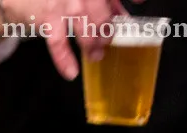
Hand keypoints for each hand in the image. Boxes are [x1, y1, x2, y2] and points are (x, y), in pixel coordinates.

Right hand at [1, 0, 126, 79]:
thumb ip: (107, 0)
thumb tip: (124, 15)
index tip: (139, 3)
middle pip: (101, 15)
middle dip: (107, 32)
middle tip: (107, 44)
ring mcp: (63, 4)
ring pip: (84, 28)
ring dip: (92, 45)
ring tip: (95, 56)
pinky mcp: (47, 18)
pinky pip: (58, 42)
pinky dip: (65, 59)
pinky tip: (71, 72)